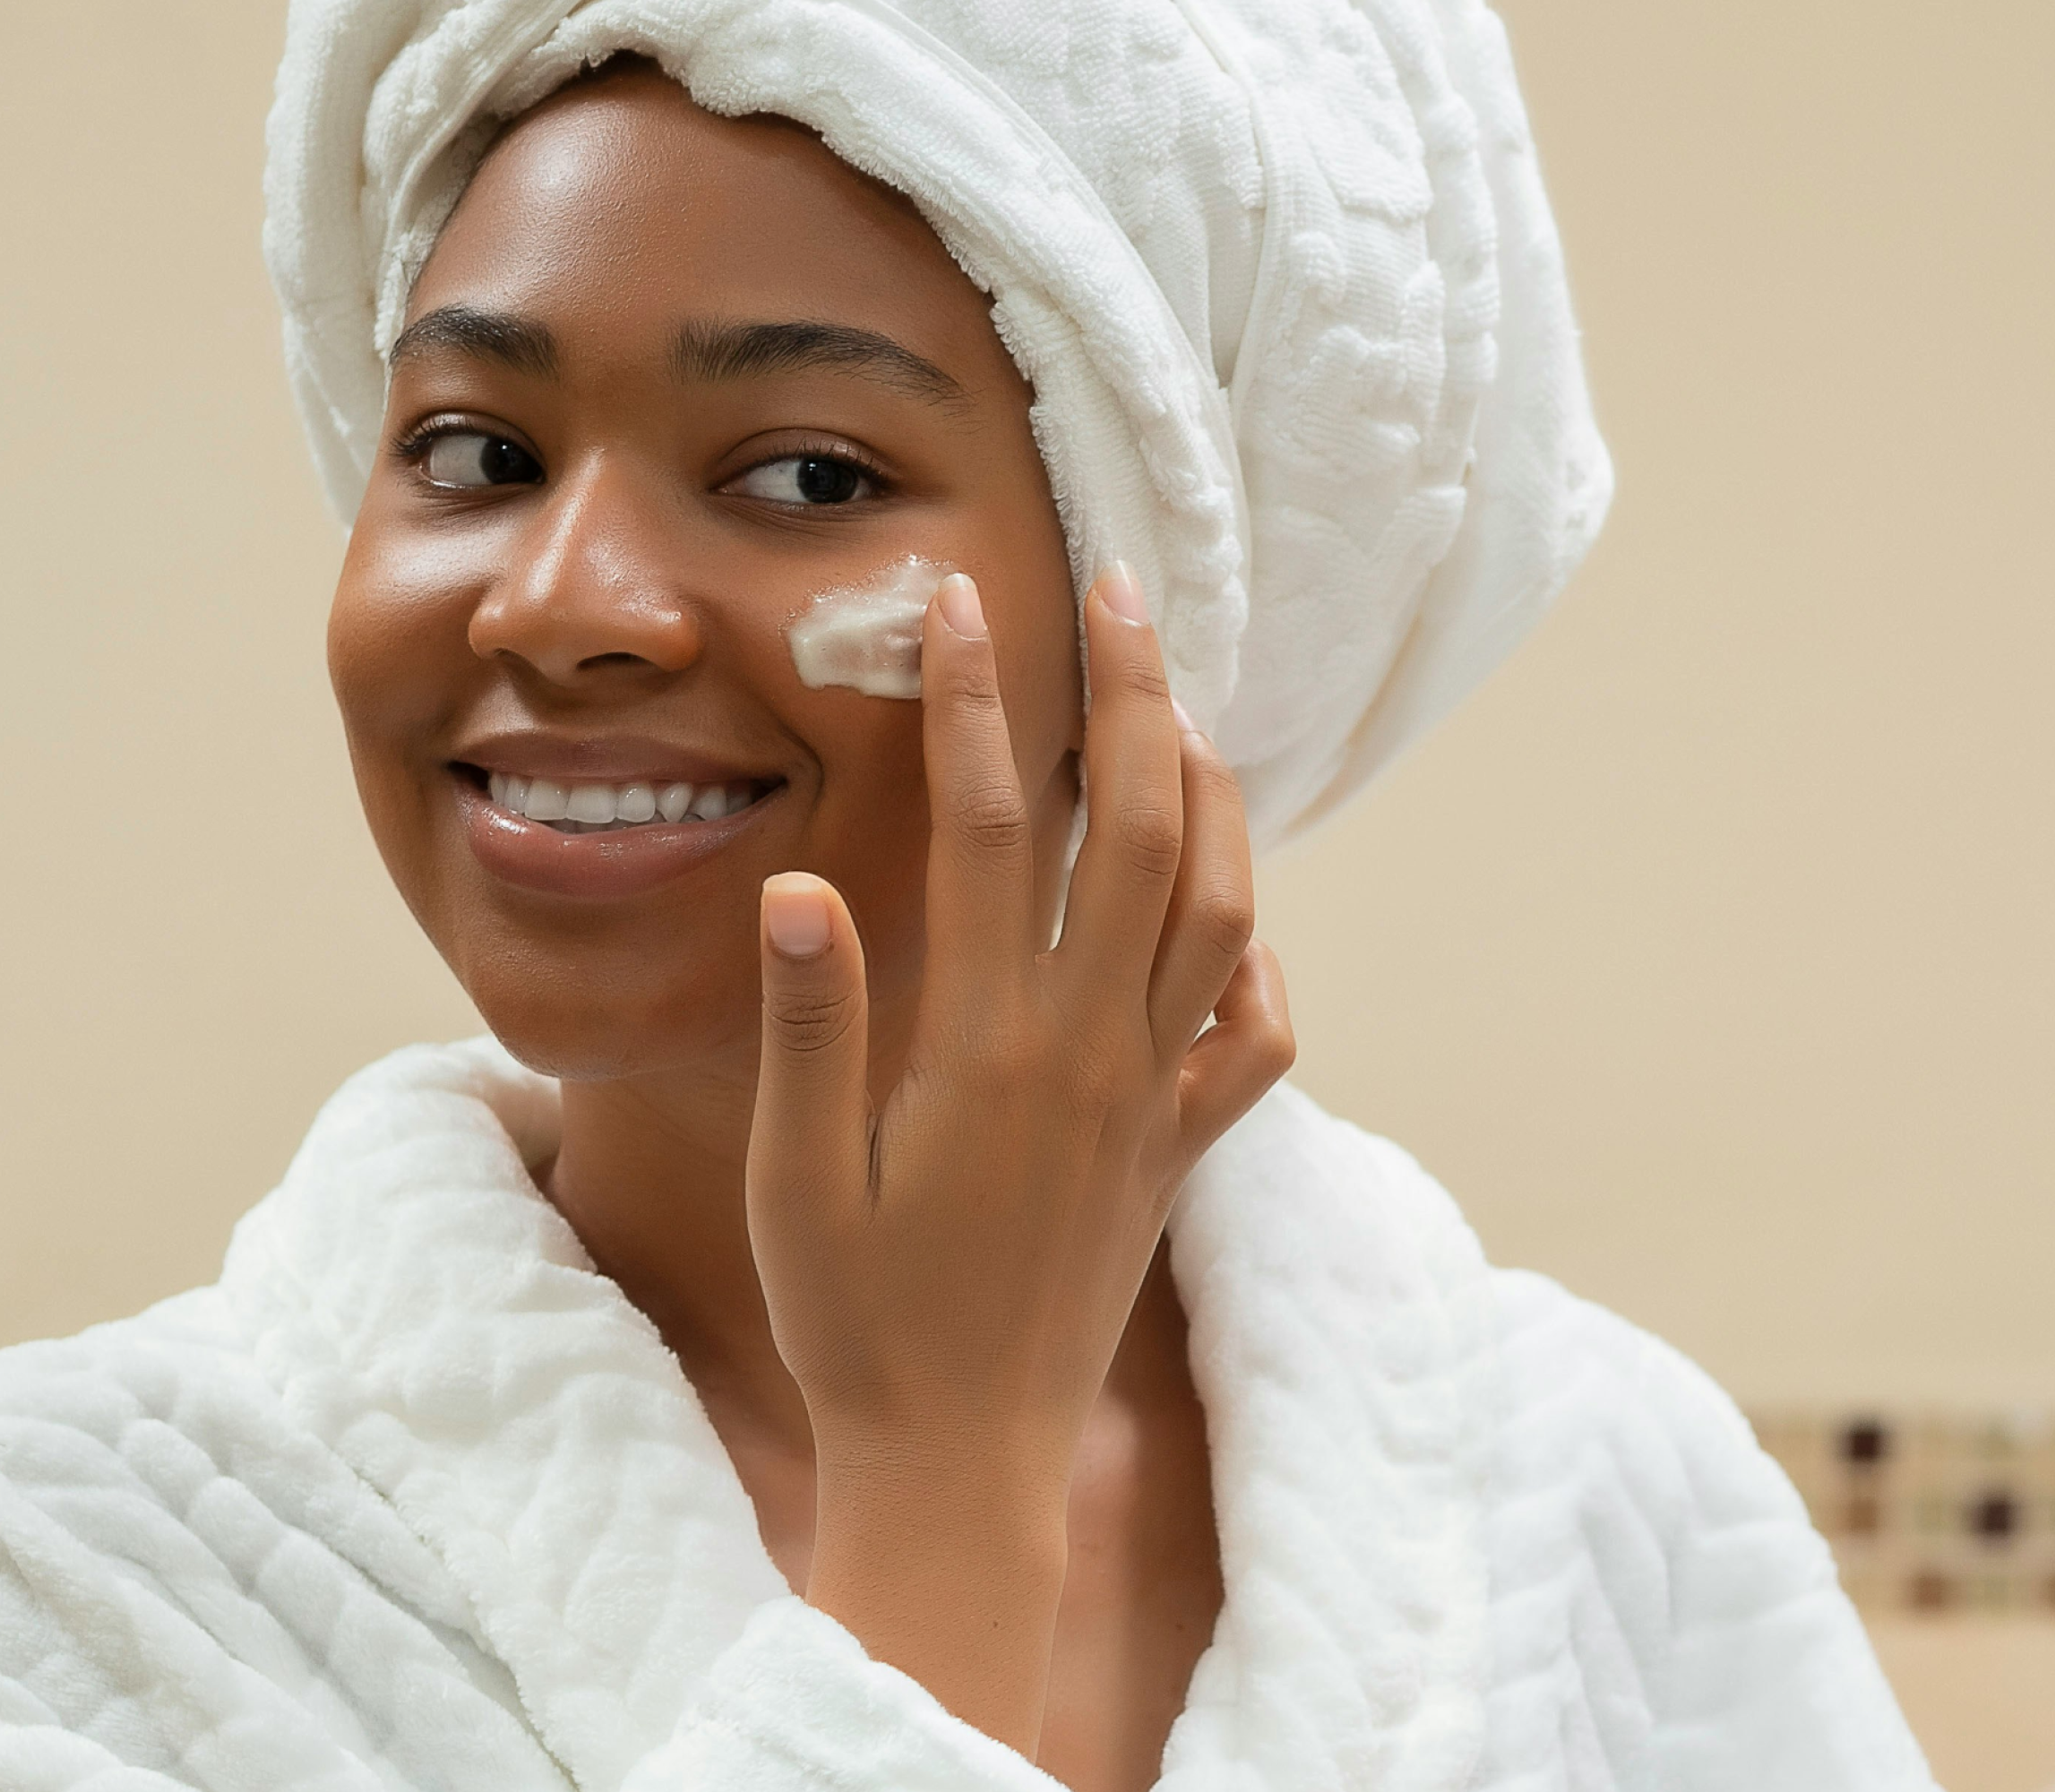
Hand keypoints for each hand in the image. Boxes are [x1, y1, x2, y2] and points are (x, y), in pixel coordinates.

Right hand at [741, 563, 1293, 1751]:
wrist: (965, 1462)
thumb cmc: (860, 1325)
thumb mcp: (796, 1183)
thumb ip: (810, 1031)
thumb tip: (799, 887)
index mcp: (992, 1044)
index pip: (999, 827)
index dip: (982, 703)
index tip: (962, 603)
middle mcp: (1094, 1053)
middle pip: (1146, 831)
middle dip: (1138, 697)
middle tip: (1123, 592)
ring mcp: (1152, 1099)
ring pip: (1222, 909)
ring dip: (1212, 795)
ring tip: (1181, 711)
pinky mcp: (1177, 1150)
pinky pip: (1255, 1036)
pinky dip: (1257, 958)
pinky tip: (1231, 921)